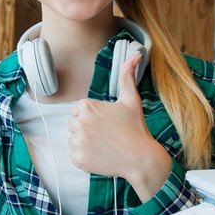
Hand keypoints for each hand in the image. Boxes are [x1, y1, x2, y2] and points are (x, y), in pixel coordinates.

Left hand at [67, 54, 171, 201]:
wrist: (140, 158)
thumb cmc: (136, 127)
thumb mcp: (131, 99)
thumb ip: (127, 75)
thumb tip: (136, 54)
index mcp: (86, 106)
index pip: (78, 111)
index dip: (93, 118)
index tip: (107, 124)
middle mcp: (79, 123)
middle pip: (74, 125)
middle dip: (87, 130)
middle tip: (107, 135)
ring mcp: (78, 142)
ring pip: (74, 141)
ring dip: (85, 143)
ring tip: (105, 145)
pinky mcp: (78, 159)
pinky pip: (75, 156)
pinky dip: (85, 157)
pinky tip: (101, 155)